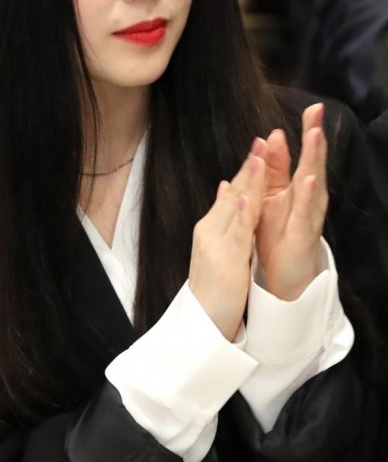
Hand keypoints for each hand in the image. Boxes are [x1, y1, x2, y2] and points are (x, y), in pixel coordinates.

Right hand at [189, 150, 264, 340]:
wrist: (201, 321)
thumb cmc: (213, 287)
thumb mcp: (217, 245)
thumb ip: (224, 216)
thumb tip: (227, 186)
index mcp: (210, 226)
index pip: (232, 191)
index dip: (246, 168)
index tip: (259, 145)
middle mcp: (210, 230)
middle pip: (233, 193)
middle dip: (249, 166)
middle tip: (261, 139)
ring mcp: (215, 244)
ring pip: (235, 208)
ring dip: (247, 182)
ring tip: (258, 158)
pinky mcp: (224, 261)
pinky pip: (235, 235)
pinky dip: (240, 214)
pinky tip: (246, 197)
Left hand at [253, 103, 328, 300]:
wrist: (282, 277)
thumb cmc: (278, 234)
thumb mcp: (271, 196)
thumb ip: (273, 169)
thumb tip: (270, 135)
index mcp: (297, 188)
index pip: (304, 154)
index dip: (308, 131)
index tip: (313, 106)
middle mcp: (309, 199)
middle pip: (313, 163)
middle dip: (315, 138)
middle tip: (317, 112)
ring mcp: (309, 217)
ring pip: (313, 185)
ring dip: (314, 160)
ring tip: (314, 136)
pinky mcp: (304, 236)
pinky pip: (306, 215)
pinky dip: (306, 197)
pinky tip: (308, 179)